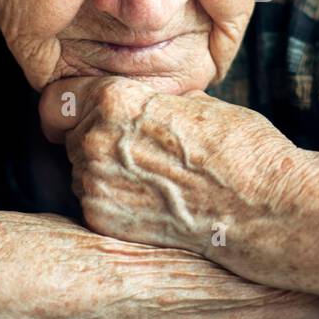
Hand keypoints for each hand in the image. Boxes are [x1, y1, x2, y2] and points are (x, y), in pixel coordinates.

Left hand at [37, 76, 295, 255]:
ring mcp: (95, 184)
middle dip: (92, 137)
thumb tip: (137, 101)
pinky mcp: (103, 220)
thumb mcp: (193, 101)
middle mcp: (95, 140)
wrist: (261, 207)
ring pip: (79, 169)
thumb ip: (149, 99)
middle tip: (135, 148)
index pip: (58, 98)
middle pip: (69, 134)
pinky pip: (92, 202)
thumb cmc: (239, 148)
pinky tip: (151, 199)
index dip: (72, 104)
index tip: (83, 113)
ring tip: (151, 175)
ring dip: (102, 170)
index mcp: (114, 100)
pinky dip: (113, 200)